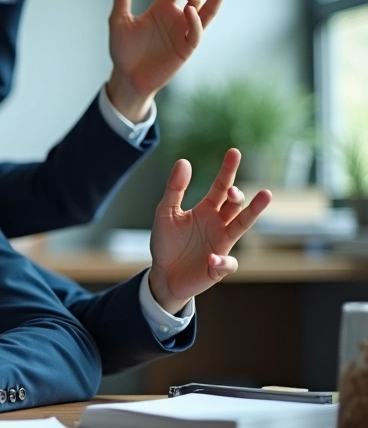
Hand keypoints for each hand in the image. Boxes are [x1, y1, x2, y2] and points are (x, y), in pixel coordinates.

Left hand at [107, 0, 229, 120]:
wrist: (126, 77)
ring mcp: (184, 32)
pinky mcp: (186, 48)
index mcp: (162, 6)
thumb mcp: (118, 21)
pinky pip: (196, 32)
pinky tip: (189, 11)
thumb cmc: (124, 49)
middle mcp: (177, 16)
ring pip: (206, 11)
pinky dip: (195, 20)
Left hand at [149, 149, 272, 313]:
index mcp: (206, 210)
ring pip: (242, 226)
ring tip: (265, 196)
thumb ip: (174, 189)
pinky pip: (228, 262)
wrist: (163, 274)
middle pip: (235, 205)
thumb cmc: (167, 243)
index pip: (220, 187)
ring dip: (253, 213)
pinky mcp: (218, 267)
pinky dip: (222, 259)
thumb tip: (184, 161)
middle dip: (238, 196)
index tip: (234, 152)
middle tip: (234, 191)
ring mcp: (221, 244)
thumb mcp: (165, 213)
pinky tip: (211, 256)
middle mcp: (218, 224)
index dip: (228, 171)